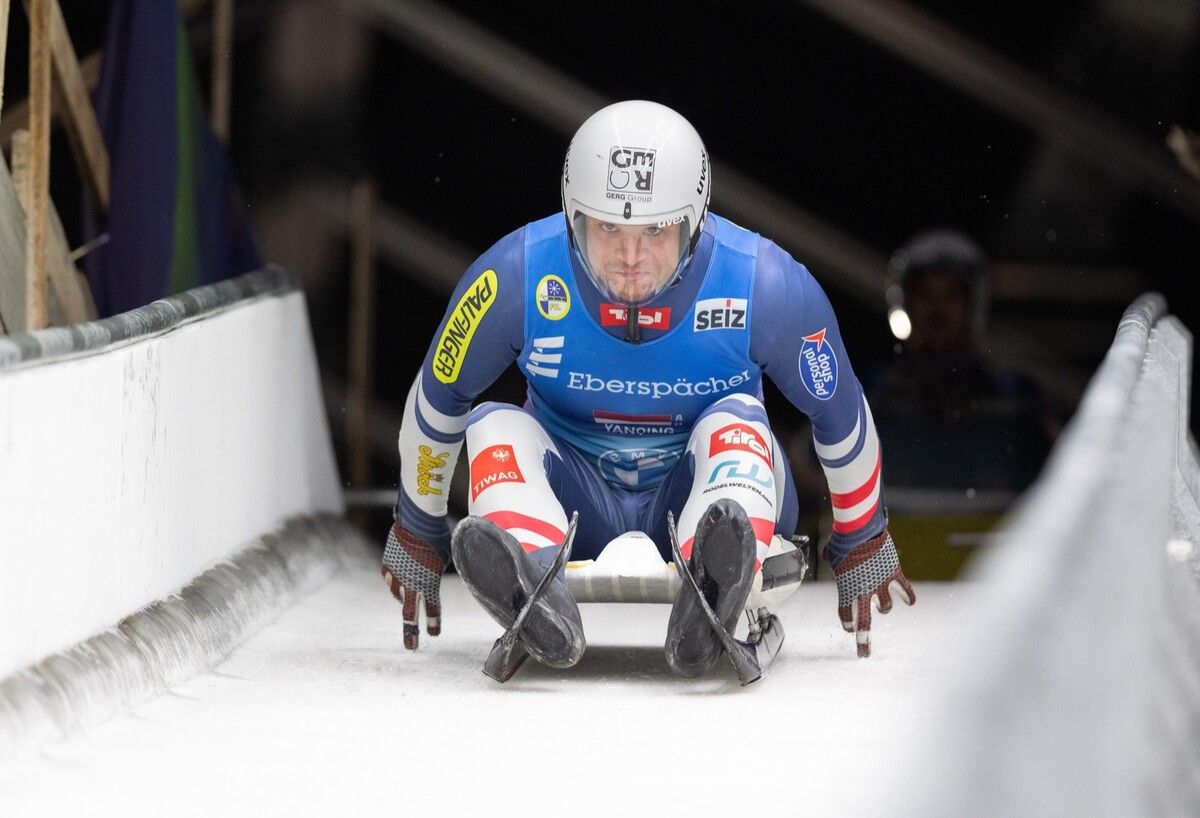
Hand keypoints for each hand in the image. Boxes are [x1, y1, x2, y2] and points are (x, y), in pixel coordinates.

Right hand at [382, 522, 446, 649]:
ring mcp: (397, 575)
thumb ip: (437, 572)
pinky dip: (394, 579)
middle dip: (411, 632)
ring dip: (403, 594)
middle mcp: (412, 583)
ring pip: (397, 593)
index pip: (433, 610)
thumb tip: (430, 577)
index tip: (434, 634)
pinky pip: (389, 578)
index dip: (434, 623)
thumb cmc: (438, 536)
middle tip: (411, 647)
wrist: (418, 519)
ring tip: (408, 591)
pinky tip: (399, 575)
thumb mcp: (445, 558)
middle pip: (410, 614)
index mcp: (430, 583)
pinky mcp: (387, 565)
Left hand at [830, 529, 914, 657]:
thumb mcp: (831, 556)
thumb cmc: (842, 540)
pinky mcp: (894, 573)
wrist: (860, 528)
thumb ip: (834, 564)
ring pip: (886, 606)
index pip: (845, 614)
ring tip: (882, 608)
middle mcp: (863, 591)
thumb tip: (832, 559)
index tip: (850, 629)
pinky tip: (910, 602)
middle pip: (865, 622)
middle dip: (864, 640)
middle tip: (864, 653)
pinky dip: (908, 596)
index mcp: (846, 589)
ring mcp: (880, 584)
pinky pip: (905, 590)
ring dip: (884, 608)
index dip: (847, 623)